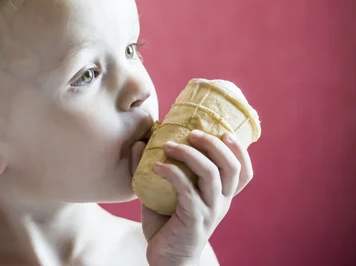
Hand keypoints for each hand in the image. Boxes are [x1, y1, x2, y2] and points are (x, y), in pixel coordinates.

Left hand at [131, 130, 253, 265]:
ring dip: (190, 154)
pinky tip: (155, 167)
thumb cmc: (167, 223)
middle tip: (191, 133)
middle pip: (231, 166)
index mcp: (220, 194)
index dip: (240, 151)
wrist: (167, 259)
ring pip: (211, 174)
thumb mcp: (163, 192)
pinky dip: (171, 172)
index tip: (224, 131)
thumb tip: (139, 141)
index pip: (244, 172)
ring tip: (168, 146)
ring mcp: (210, 211)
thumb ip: (153, 166)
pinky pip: (186, 189)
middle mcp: (221, 202)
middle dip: (213, 144)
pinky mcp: (194, 219)